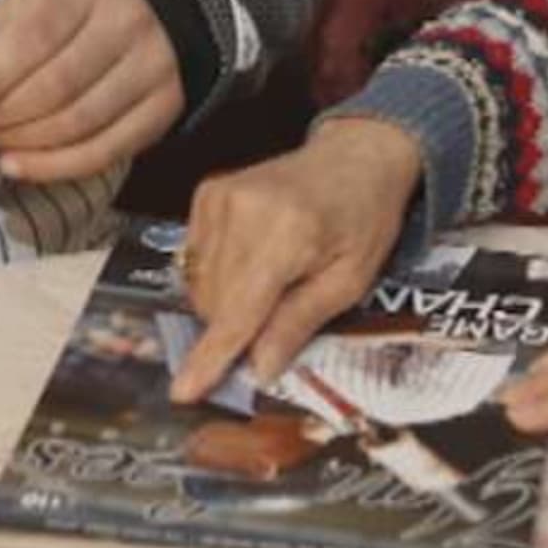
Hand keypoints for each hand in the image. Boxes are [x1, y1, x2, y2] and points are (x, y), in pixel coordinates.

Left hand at [0, 0, 183, 182]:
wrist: (147, 10)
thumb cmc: (70, 9)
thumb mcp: (28, 2)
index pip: (35, 36)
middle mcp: (126, 23)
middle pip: (58, 86)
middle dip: (4, 116)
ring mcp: (152, 67)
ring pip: (81, 123)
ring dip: (26, 144)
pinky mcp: (164, 107)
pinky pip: (106, 151)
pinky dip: (55, 167)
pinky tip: (19, 166)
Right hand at [168, 118, 423, 403]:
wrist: (355, 156)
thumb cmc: (364, 219)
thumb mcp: (350, 281)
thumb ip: (299, 322)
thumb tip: (258, 369)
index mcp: (286, 233)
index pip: (238, 311)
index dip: (211, 356)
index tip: (183, 391)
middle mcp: (242, 210)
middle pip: (215, 303)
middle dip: (235, 330)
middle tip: (273, 324)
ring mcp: (219, 197)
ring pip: (200, 284)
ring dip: (225, 305)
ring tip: (271, 285)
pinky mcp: (207, 193)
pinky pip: (195, 258)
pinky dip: (218, 277)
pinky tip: (252, 264)